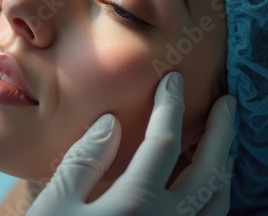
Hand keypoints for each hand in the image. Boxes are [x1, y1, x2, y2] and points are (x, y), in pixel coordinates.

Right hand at [27, 72, 235, 215]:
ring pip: (219, 202)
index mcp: (136, 204)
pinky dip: (216, 199)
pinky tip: (205, 186)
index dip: (169, 106)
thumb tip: (112, 122)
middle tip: (227, 103)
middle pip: (209, 170)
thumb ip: (85, 160)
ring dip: (225, 166)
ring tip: (222, 141)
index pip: (163, 142)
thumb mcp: (56, 203)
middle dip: (221, 132)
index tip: (171, 80)